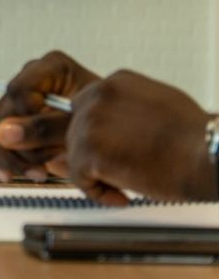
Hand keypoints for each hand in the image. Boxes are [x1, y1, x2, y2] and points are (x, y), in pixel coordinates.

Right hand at [0, 50, 98, 181]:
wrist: (111, 142)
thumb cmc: (107, 127)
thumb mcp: (83, 126)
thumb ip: (47, 128)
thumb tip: (3, 134)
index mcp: (51, 68)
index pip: (19, 91)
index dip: (29, 119)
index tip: (54, 141)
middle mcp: (28, 81)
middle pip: (2, 114)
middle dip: (22, 147)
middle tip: (49, 166)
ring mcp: (15, 103)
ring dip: (8, 159)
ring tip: (38, 174)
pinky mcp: (7, 124)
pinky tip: (11, 175)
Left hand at [60, 70, 215, 203]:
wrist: (210, 154)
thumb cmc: (196, 136)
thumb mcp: (159, 102)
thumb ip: (130, 108)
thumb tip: (117, 125)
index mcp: (116, 82)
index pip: (87, 107)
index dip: (97, 133)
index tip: (113, 148)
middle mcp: (98, 97)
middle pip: (75, 128)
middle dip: (93, 152)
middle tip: (118, 168)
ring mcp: (91, 122)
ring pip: (74, 152)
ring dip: (95, 173)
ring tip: (125, 184)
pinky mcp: (90, 151)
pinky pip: (78, 176)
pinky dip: (96, 192)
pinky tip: (121, 196)